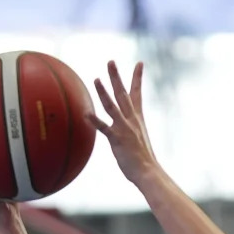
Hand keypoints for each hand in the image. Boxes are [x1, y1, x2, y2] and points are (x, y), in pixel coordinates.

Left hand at [90, 61, 160, 187]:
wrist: (148, 171)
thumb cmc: (142, 159)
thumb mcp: (137, 140)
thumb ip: (130, 131)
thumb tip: (126, 130)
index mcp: (137, 118)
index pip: (137, 93)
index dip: (137, 77)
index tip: (139, 63)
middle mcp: (132, 120)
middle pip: (123, 93)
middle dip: (116, 77)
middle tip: (111, 61)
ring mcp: (125, 128)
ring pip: (112, 106)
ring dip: (103, 92)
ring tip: (96, 79)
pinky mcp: (118, 139)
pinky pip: (104, 128)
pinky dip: (95, 120)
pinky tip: (86, 113)